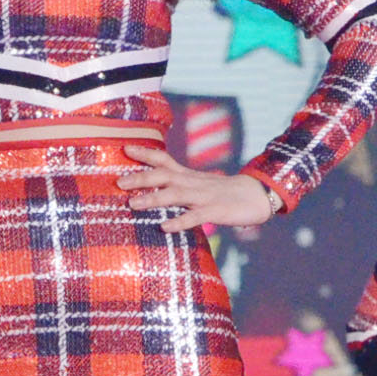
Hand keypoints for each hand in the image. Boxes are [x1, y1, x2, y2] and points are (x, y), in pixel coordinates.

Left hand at [116, 144, 277, 231]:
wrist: (257, 194)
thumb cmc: (225, 192)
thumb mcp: (200, 184)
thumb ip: (179, 185)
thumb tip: (156, 188)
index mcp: (188, 176)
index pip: (163, 159)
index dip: (145, 153)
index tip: (125, 148)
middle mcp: (192, 183)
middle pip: (163, 176)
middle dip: (140, 177)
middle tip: (119, 181)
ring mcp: (203, 197)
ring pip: (175, 195)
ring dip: (153, 198)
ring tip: (133, 204)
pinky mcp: (215, 211)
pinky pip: (195, 217)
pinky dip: (179, 221)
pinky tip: (165, 227)